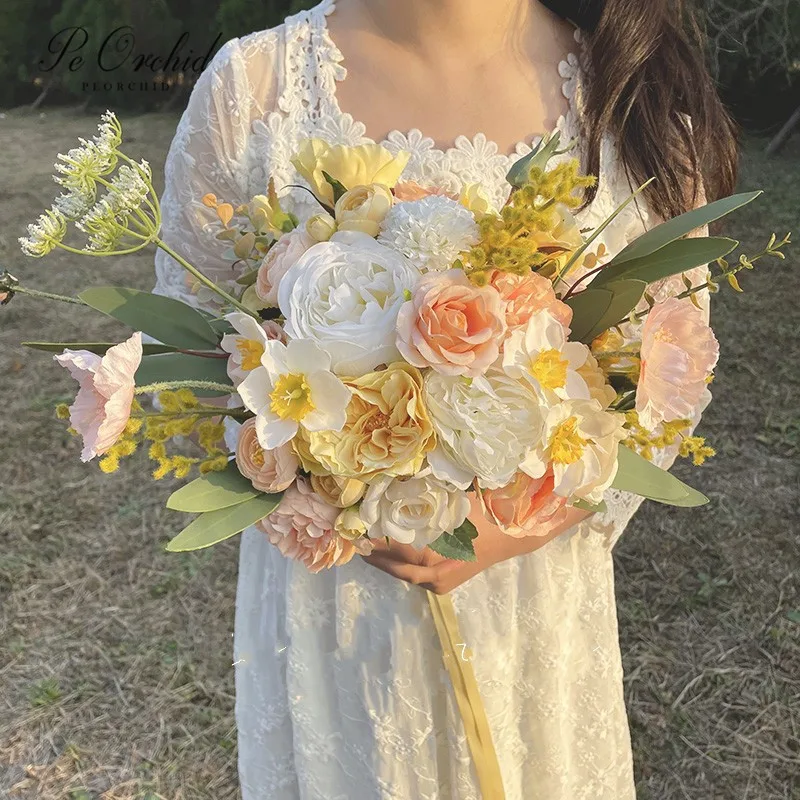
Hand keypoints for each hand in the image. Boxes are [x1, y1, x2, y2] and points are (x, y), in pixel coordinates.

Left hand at [361, 496, 591, 593]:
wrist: (510, 536)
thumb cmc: (483, 514)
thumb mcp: (453, 500)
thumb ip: (425, 495)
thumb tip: (393, 482)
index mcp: (438, 555)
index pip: (399, 549)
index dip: (378, 538)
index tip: (360, 525)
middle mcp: (435, 575)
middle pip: (395, 566)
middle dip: (374, 553)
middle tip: (354, 537)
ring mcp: (438, 583)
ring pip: (401, 573)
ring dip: (382, 560)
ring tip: (363, 544)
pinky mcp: (440, 585)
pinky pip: (411, 576)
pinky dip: (396, 564)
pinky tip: (383, 552)